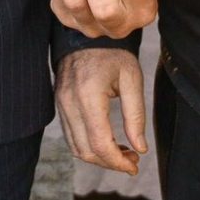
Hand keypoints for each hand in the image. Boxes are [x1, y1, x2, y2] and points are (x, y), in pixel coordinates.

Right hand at [55, 47, 145, 174]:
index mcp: (89, 96)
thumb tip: (140, 148)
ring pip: (76, 147)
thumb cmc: (114, 54)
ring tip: (122, 152)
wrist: (87, 35)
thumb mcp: (132, 81)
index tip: (134, 164)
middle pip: (86, 151)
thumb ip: (136, 117)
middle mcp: (70, 103)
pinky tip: (107, 141)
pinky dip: (88, 146)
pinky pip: (70, 136)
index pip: (100, 143)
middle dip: (110, 163)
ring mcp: (61, 104)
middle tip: (132, 160)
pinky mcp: (59, 104)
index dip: (118, 162)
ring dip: (99, 157)